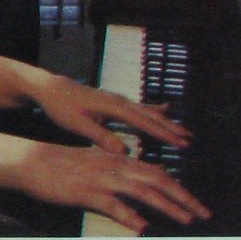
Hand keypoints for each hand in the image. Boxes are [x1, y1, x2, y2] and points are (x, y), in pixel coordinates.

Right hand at [9, 140, 210, 233]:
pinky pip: (112, 205)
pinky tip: (142, 228)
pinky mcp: (85, 192)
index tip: (197, 205)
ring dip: (166, 206)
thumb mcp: (94, 167)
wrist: (31, 161)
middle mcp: (114, 167)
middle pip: (156, 179)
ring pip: (141, 190)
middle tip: (204, 214)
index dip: (179, 188)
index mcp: (117, 161)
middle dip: (183, 197)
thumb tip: (137, 194)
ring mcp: (101, 179)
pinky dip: (129, 216)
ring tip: (186, 220)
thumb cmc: (62, 166)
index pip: (156, 171)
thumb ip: (117, 177)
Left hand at [29, 71, 191, 151]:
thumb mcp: (77, 124)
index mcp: (112, 106)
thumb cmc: (61, 107)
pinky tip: (165, 109)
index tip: (180, 143)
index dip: (162, 133)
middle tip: (190, 140)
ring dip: (166, 121)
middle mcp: (119, 101)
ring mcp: (117, 100)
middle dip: (170, 128)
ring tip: (184, 131)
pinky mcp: (113, 102)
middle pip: (150, 115)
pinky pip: (139, 107)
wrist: (50, 88)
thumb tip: (123, 151)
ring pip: (147, 111)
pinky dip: (154, 110)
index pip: (143, 122)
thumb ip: (100, 136)